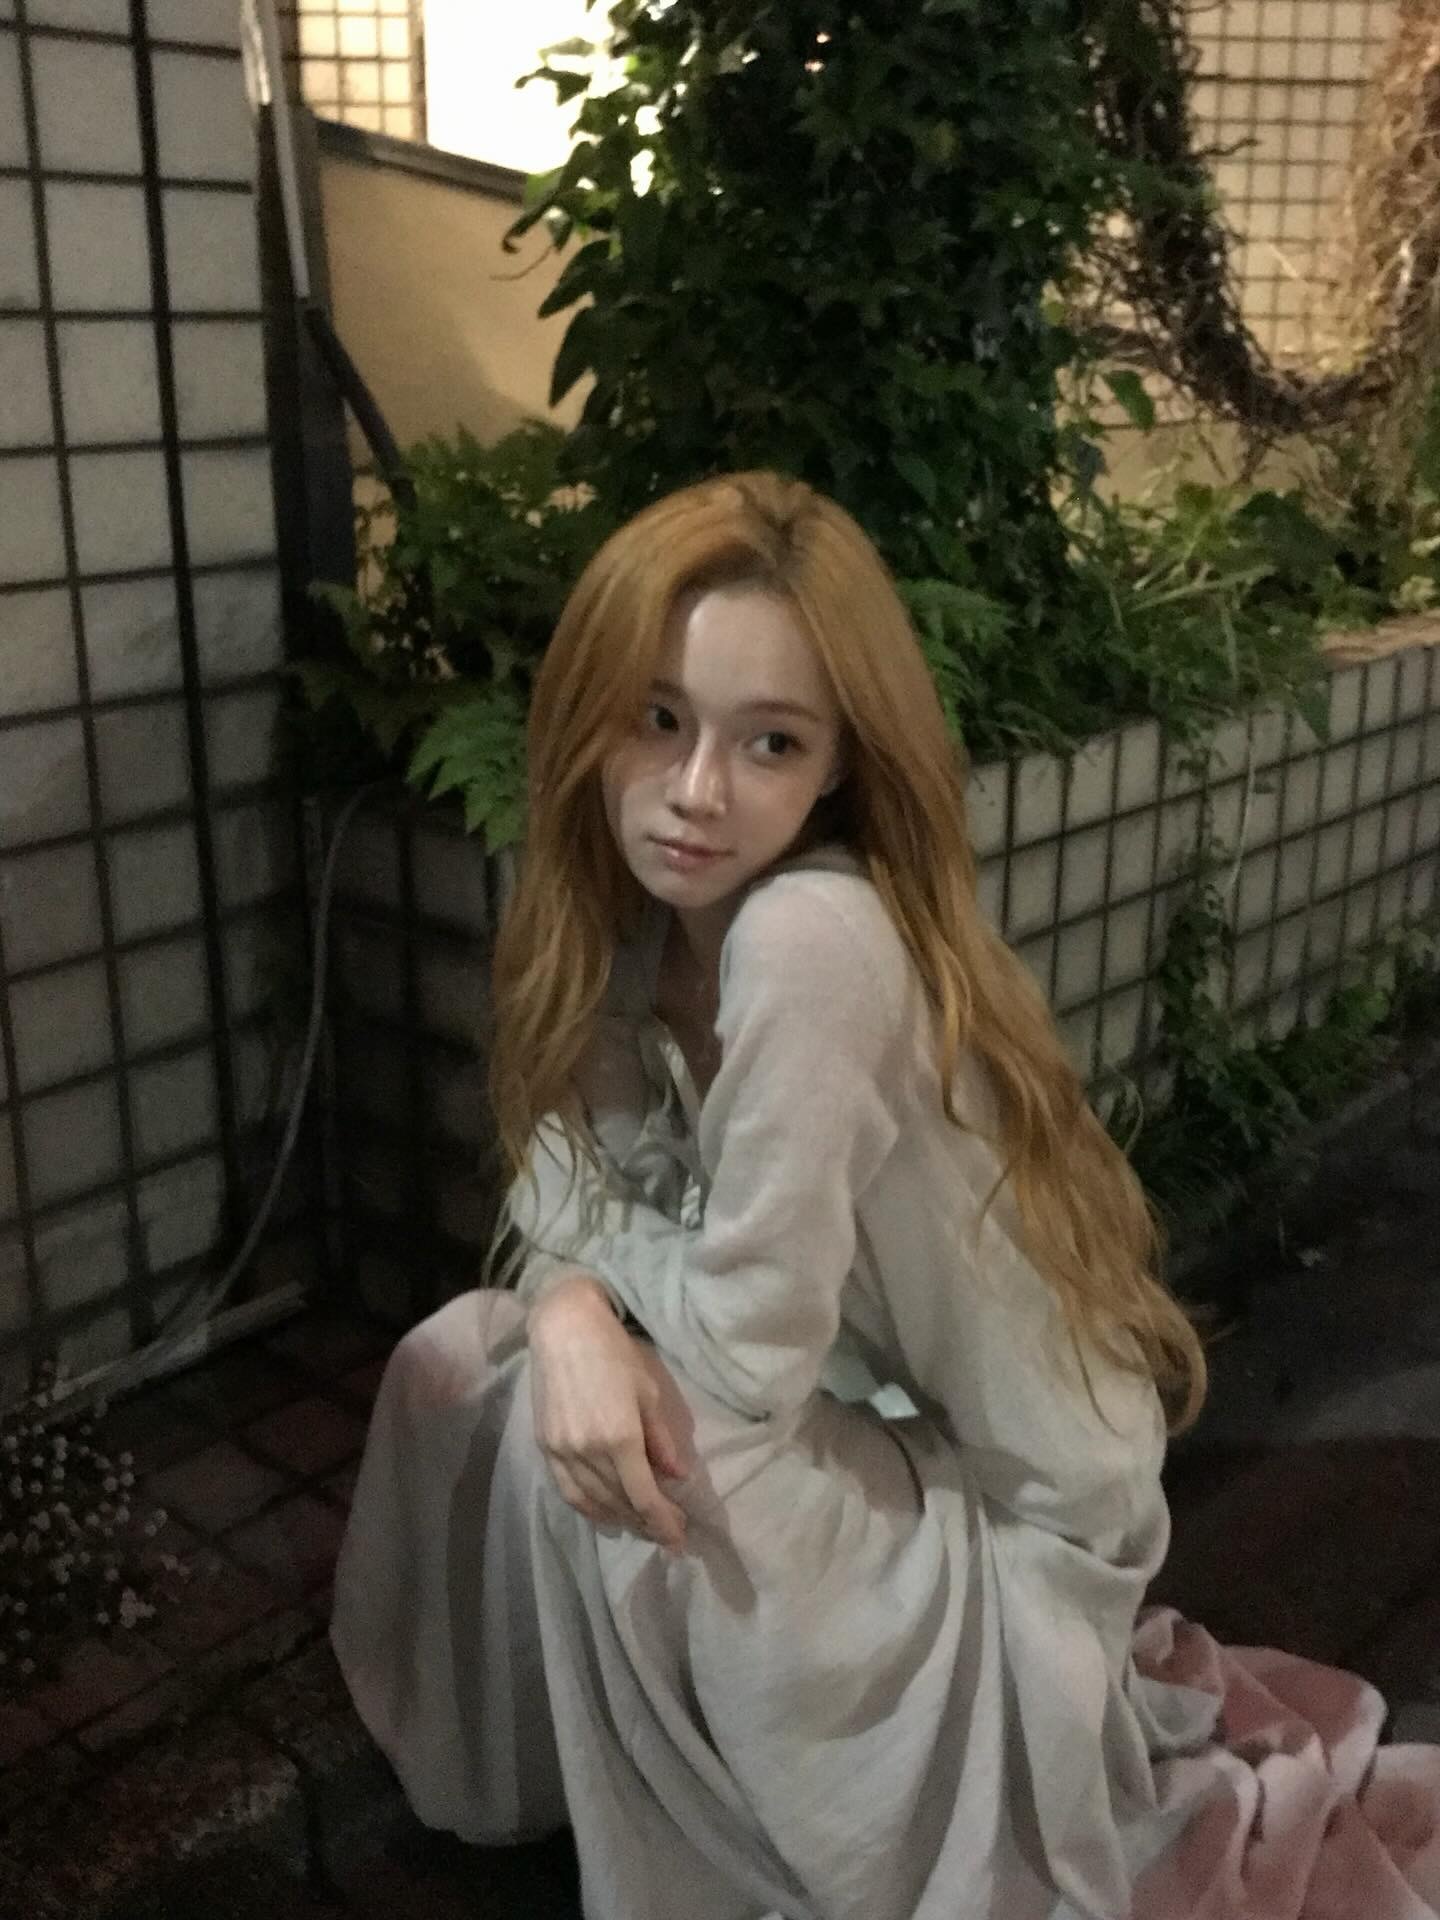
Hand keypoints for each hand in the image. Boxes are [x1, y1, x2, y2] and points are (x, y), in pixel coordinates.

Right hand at [527, 1269, 693, 1551]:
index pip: (644, 1497)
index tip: (680, 1540)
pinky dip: (588, 1509)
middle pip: (620, 1504)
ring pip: (593, 1503)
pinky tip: (604, 1514)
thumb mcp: (649, 1392)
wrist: (563, 1330)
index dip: (663, 1524)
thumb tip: (679, 1476)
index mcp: (620, 1438)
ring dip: (619, 1520)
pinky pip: (568, 1492)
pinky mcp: (546, 1447)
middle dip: (647, 1525)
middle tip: (667, 1535)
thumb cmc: (614, 1353)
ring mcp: (563, 1452)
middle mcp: (589, 1452)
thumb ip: (662, 1439)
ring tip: (641, 1528)